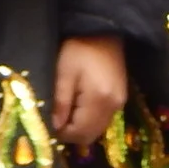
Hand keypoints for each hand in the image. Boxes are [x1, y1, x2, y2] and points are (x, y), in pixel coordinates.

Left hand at [51, 33, 127, 147]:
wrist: (103, 32)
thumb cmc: (78, 48)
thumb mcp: (64, 72)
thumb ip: (61, 101)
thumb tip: (55, 127)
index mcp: (99, 99)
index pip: (80, 132)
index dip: (62, 134)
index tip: (48, 126)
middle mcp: (113, 106)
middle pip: (91, 135)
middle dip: (71, 134)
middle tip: (55, 122)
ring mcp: (119, 104)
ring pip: (98, 130)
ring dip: (80, 128)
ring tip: (64, 114)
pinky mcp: (120, 99)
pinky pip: (103, 120)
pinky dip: (89, 121)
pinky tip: (77, 108)